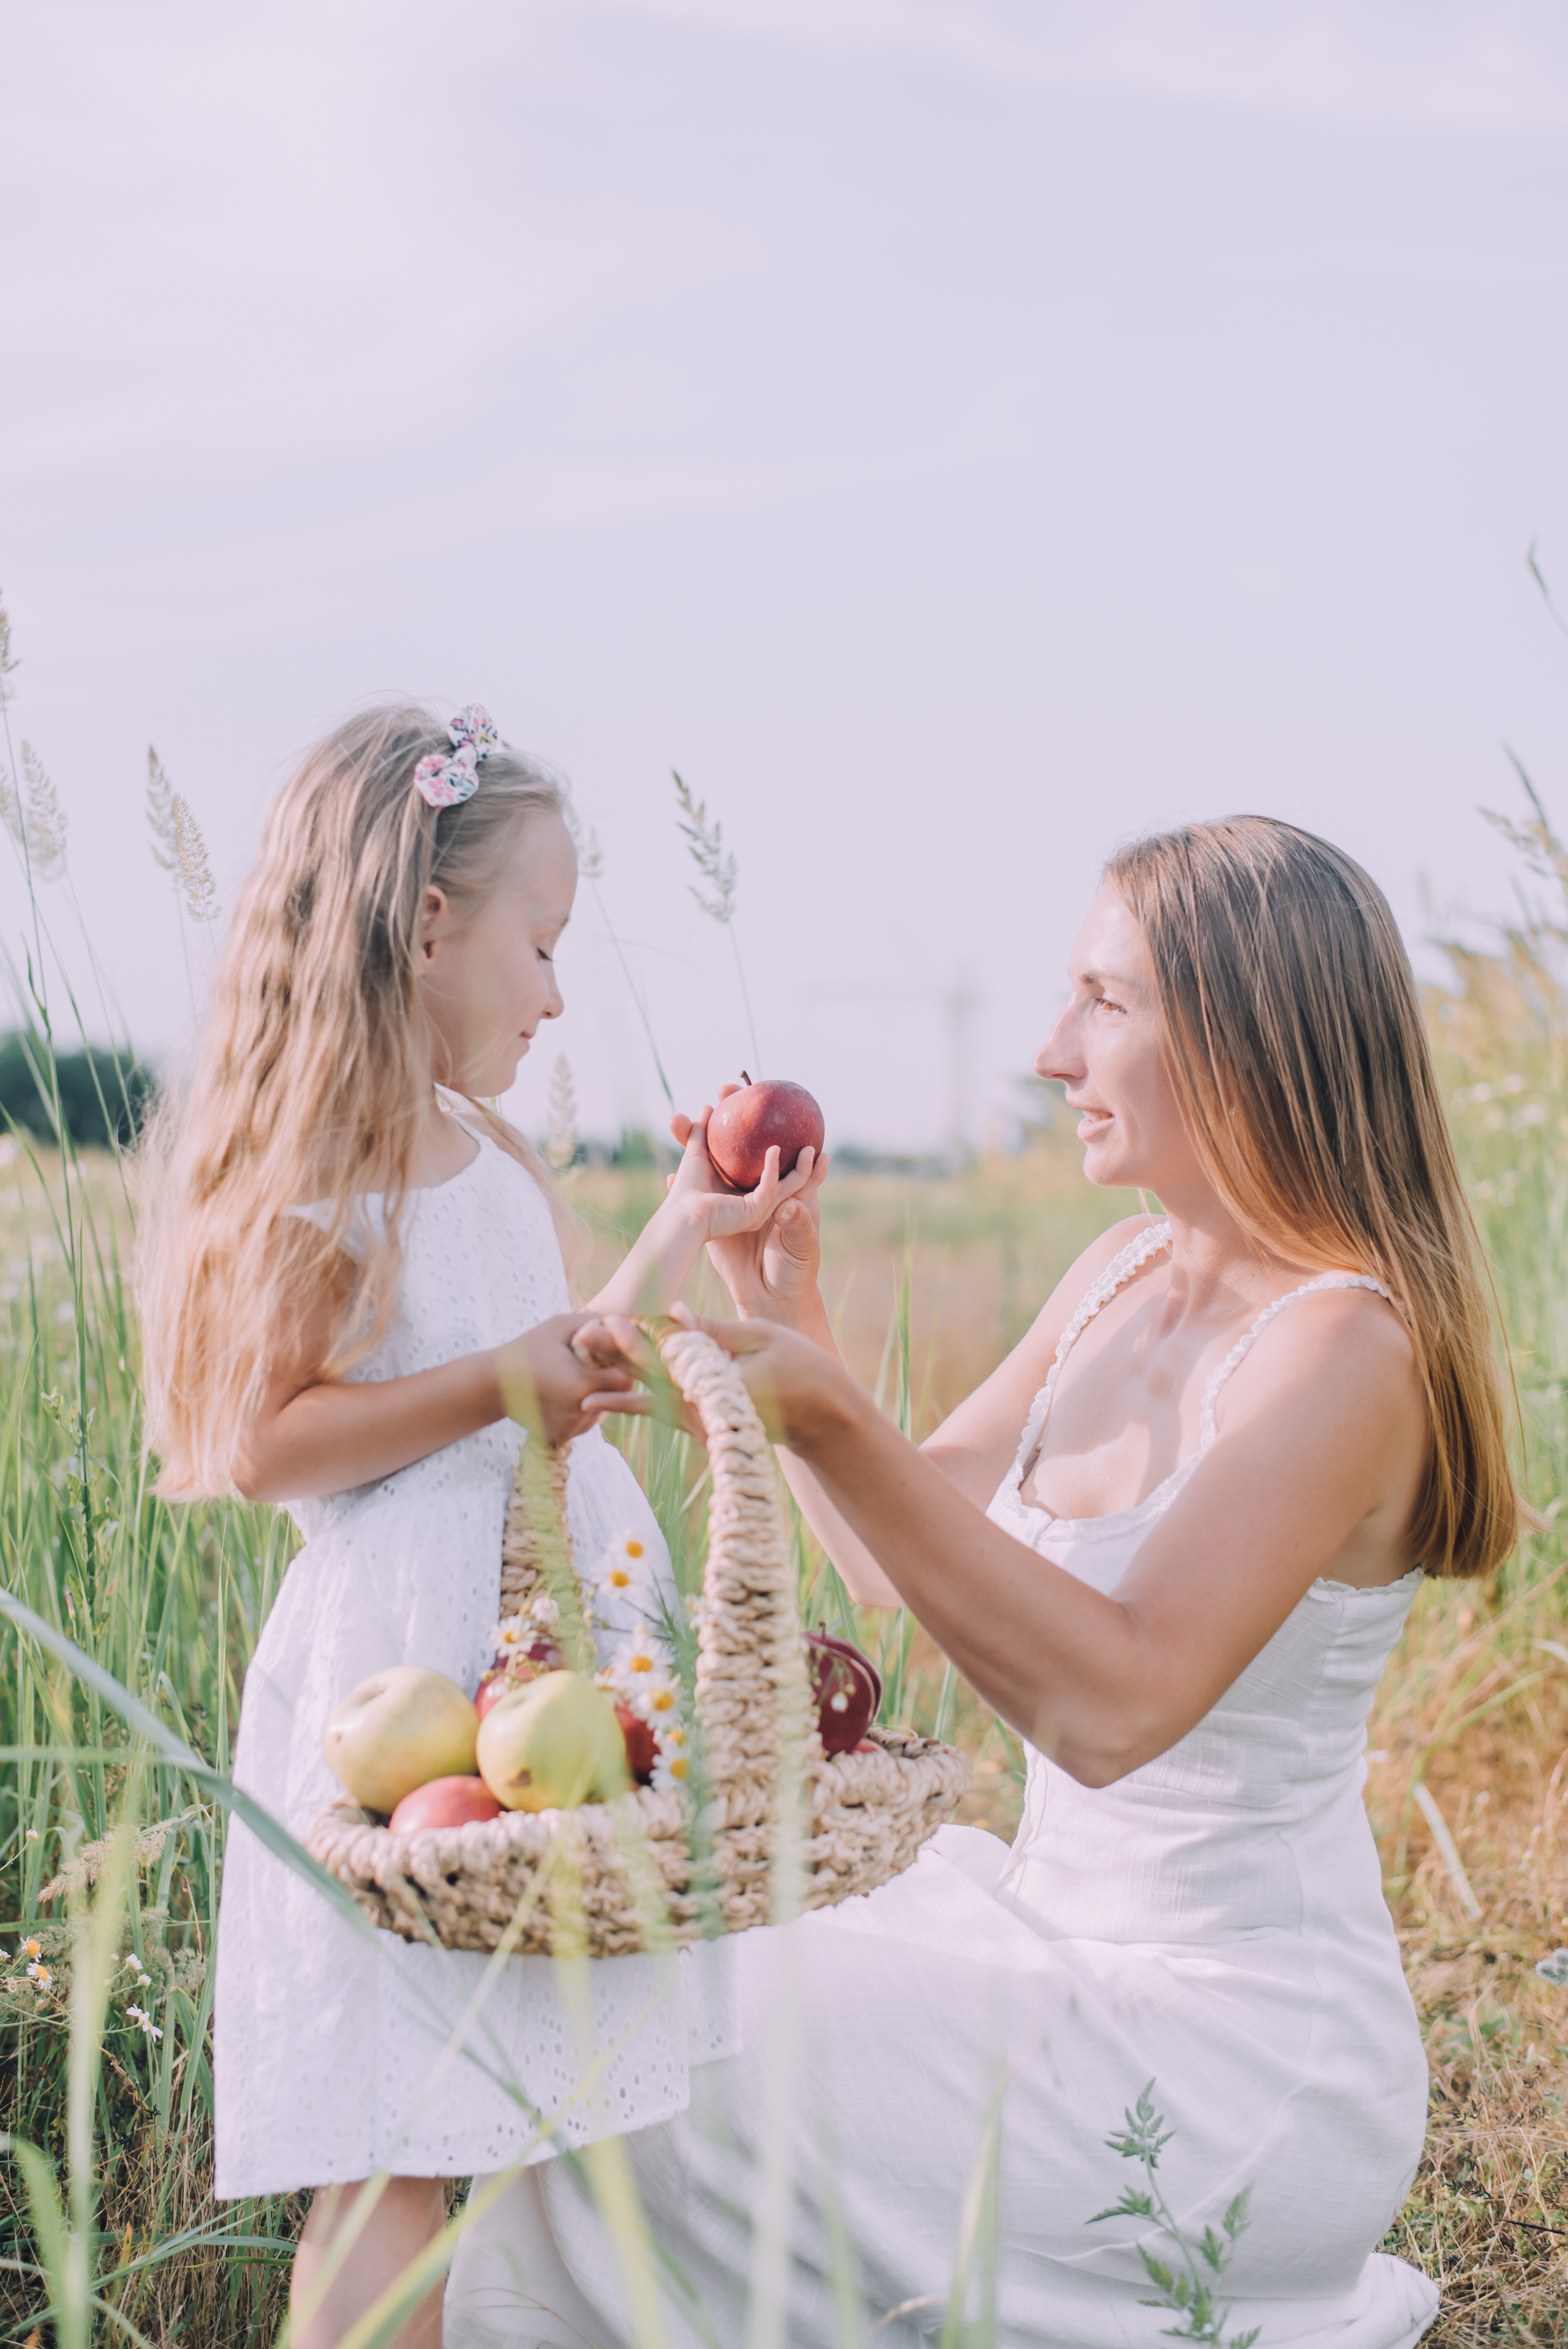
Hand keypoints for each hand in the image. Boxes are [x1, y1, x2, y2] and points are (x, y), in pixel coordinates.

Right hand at [494, 1314, 637, 1445]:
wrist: (492, 1383)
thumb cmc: (528, 1347)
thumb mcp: (561, 1325)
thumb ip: (597, 1322)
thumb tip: (627, 1322)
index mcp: (579, 1384)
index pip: (624, 1379)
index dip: (620, 1366)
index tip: (608, 1356)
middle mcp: (577, 1412)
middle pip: (615, 1398)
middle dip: (610, 1381)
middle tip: (592, 1366)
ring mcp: (569, 1428)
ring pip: (601, 1411)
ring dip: (597, 1395)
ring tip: (571, 1379)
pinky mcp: (561, 1436)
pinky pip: (585, 1421)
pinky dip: (581, 1408)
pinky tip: (562, 1395)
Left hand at [571, 1304, 859, 1455]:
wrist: (820, 1417)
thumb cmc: (800, 1367)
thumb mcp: (760, 1338)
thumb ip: (712, 1331)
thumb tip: (673, 1313)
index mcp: (719, 1384)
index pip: (670, 1359)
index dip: (637, 1339)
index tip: (608, 1321)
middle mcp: (704, 1408)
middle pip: (649, 1379)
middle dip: (613, 1355)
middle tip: (580, 1335)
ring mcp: (700, 1422)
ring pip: (647, 1397)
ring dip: (613, 1377)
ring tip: (582, 1359)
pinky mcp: (700, 1426)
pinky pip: (659, 1410)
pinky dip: (630, 1399)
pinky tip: (598, 1395)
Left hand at [663, 1099, 820, 1246]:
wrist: (681, 1218)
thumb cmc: (686, 1192)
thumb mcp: (696, 1155)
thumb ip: (700, 1132)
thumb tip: (708, 1105)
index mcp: (749, 1193)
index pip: (776, 1174)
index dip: (787, 1155)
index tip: (792, 1133)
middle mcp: (758, 1204)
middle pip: (792, 1183)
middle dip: (808, 1167)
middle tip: (814, 1143)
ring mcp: (758, 1211)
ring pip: (791, 1188)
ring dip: (803, 1169)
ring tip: (811, 1147)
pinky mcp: (753, 1214)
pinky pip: (770, 1188)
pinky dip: (773, 1168)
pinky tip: (773, 1150)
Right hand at [669, 1093, 827, 1323]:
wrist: (766, 1296)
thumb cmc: (792, 1271)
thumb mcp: (800, 1249)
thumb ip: (799, 1227)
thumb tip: (791, 1204)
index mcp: (786, 1190)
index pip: (788, 1153)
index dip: (786, 1126)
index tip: (782, 1106)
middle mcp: (760, 1186)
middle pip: (748, 1142)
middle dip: (738, 1112)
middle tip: (726, 1086)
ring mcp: (736, 1194)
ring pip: (718, 1154)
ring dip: (704, 1130)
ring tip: (691, 1109)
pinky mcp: (715, 1207)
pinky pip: (698, 1176)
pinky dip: (689, 1156)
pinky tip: (678, 1138)